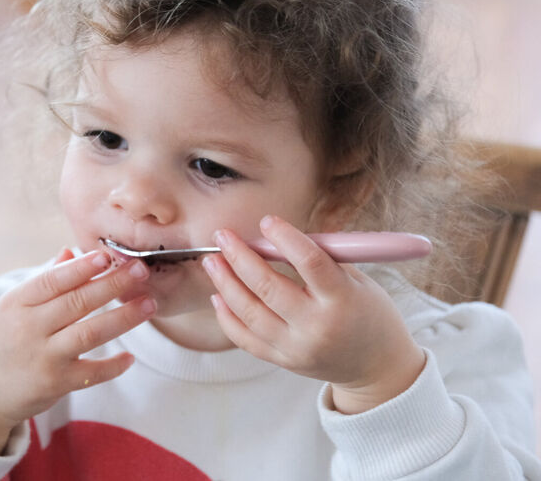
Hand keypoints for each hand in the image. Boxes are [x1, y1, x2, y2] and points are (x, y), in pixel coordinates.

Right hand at [0, 248, 155, 453]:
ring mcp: (43, 357)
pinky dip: (113, 365)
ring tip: (149, 304)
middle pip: (77, 302)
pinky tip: (130, 357)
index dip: (82, 267)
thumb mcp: (11, 308)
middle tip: (141, 271)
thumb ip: (45, 281)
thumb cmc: (1, 342)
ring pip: (90, 333)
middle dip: (112, 284)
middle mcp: (29, 328)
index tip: (108, 255)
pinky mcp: (55, 384)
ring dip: (124, 318)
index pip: (53, 280)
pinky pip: (92, 372)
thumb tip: (71, 251)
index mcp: (17, 303)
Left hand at [202, 215, 424, 413]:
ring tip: (212, 262)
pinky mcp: (283, 361)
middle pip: (268, 287)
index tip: (267, 221)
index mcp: (343, 299)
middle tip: (223, 237)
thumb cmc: (369, 314)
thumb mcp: (360, 281)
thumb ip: (323, 259)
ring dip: (225, 284)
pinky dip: (227, 317)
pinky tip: (217, 295)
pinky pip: (246, 339)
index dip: (285, 239)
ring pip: (250, 313)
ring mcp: (297, 347)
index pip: (310, 263)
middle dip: (240, 257)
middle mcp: (317, 326)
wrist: (377, 367)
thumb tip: (279, 236)